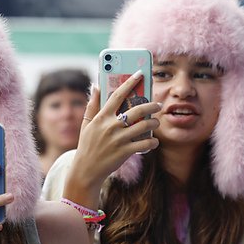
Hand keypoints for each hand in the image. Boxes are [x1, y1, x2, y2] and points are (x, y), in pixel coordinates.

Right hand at [65, 72, 159, 206]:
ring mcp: (118, 139)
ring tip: (156, 122)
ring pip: (144, 126)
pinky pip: (144, 144)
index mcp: (101, 117)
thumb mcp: (86, 125)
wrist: (86, 170)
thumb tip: (95, 86)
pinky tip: (153, 141)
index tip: (139, 73)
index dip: (129, 82)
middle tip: (158, 105)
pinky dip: (152, 142)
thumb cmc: (87, 146)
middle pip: (136, 110)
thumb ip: (92, 105)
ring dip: (154, 123)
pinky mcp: (124, 152)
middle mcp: (110, 126)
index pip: (117, 95)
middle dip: (151, 105)